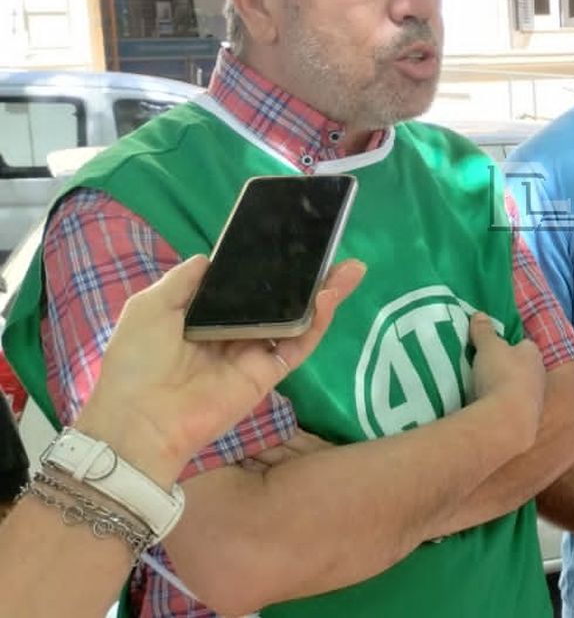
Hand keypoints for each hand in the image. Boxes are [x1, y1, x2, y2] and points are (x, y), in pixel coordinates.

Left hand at [74, 256, 364, 485]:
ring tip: (350, 268)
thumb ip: (184, 280)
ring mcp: (253, 353)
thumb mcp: (150, 306)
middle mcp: (233, 332)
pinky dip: (316, 322)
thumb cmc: (137, 360)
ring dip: (324, 294)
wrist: (139, 419)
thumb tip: (212, 258)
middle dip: (307, 276)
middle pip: (278, 299)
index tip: (290, 239)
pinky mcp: (267, 374)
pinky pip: (297, 345)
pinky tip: (329, 297)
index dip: (267, 264)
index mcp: (203, 316)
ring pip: (296, 319)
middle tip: (333, 250)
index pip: (244, 286)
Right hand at [468, 313, 544, 441]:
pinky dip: (505, 406)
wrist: (509, 417)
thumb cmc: (502, 373)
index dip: (510, 345)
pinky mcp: (529, 419)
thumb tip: (480, 314)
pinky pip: (515, 407)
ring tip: (486, 390)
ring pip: (522, 388)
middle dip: (510, 368)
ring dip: (508, 389)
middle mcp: (540, 374)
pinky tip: (491, 408)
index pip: (524, 344)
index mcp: (533, 353)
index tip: (495, 348)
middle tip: (488, 369)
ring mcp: (536, 398)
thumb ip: (484, 331)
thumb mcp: (488, 347)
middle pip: (524, 367)